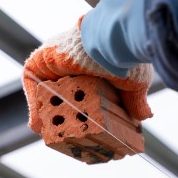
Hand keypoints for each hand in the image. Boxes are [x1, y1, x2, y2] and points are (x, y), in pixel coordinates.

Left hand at [22, 18, 152, 133]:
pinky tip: (40, 127)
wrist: (109, 40)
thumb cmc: (123, 56)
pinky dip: (35, 107)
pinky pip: (33, 87)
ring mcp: (53, 61)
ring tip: (53, 135)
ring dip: (48, 114)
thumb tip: (145, 117)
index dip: (80, 112)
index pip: (81, 92)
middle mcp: (70, 63)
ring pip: (46, 93)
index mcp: (91, 64)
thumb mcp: (134, 82)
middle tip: (65, 136)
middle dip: (63, 116)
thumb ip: (134, 100)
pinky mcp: (40, 61)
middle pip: (61, 95)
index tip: (81, 132)